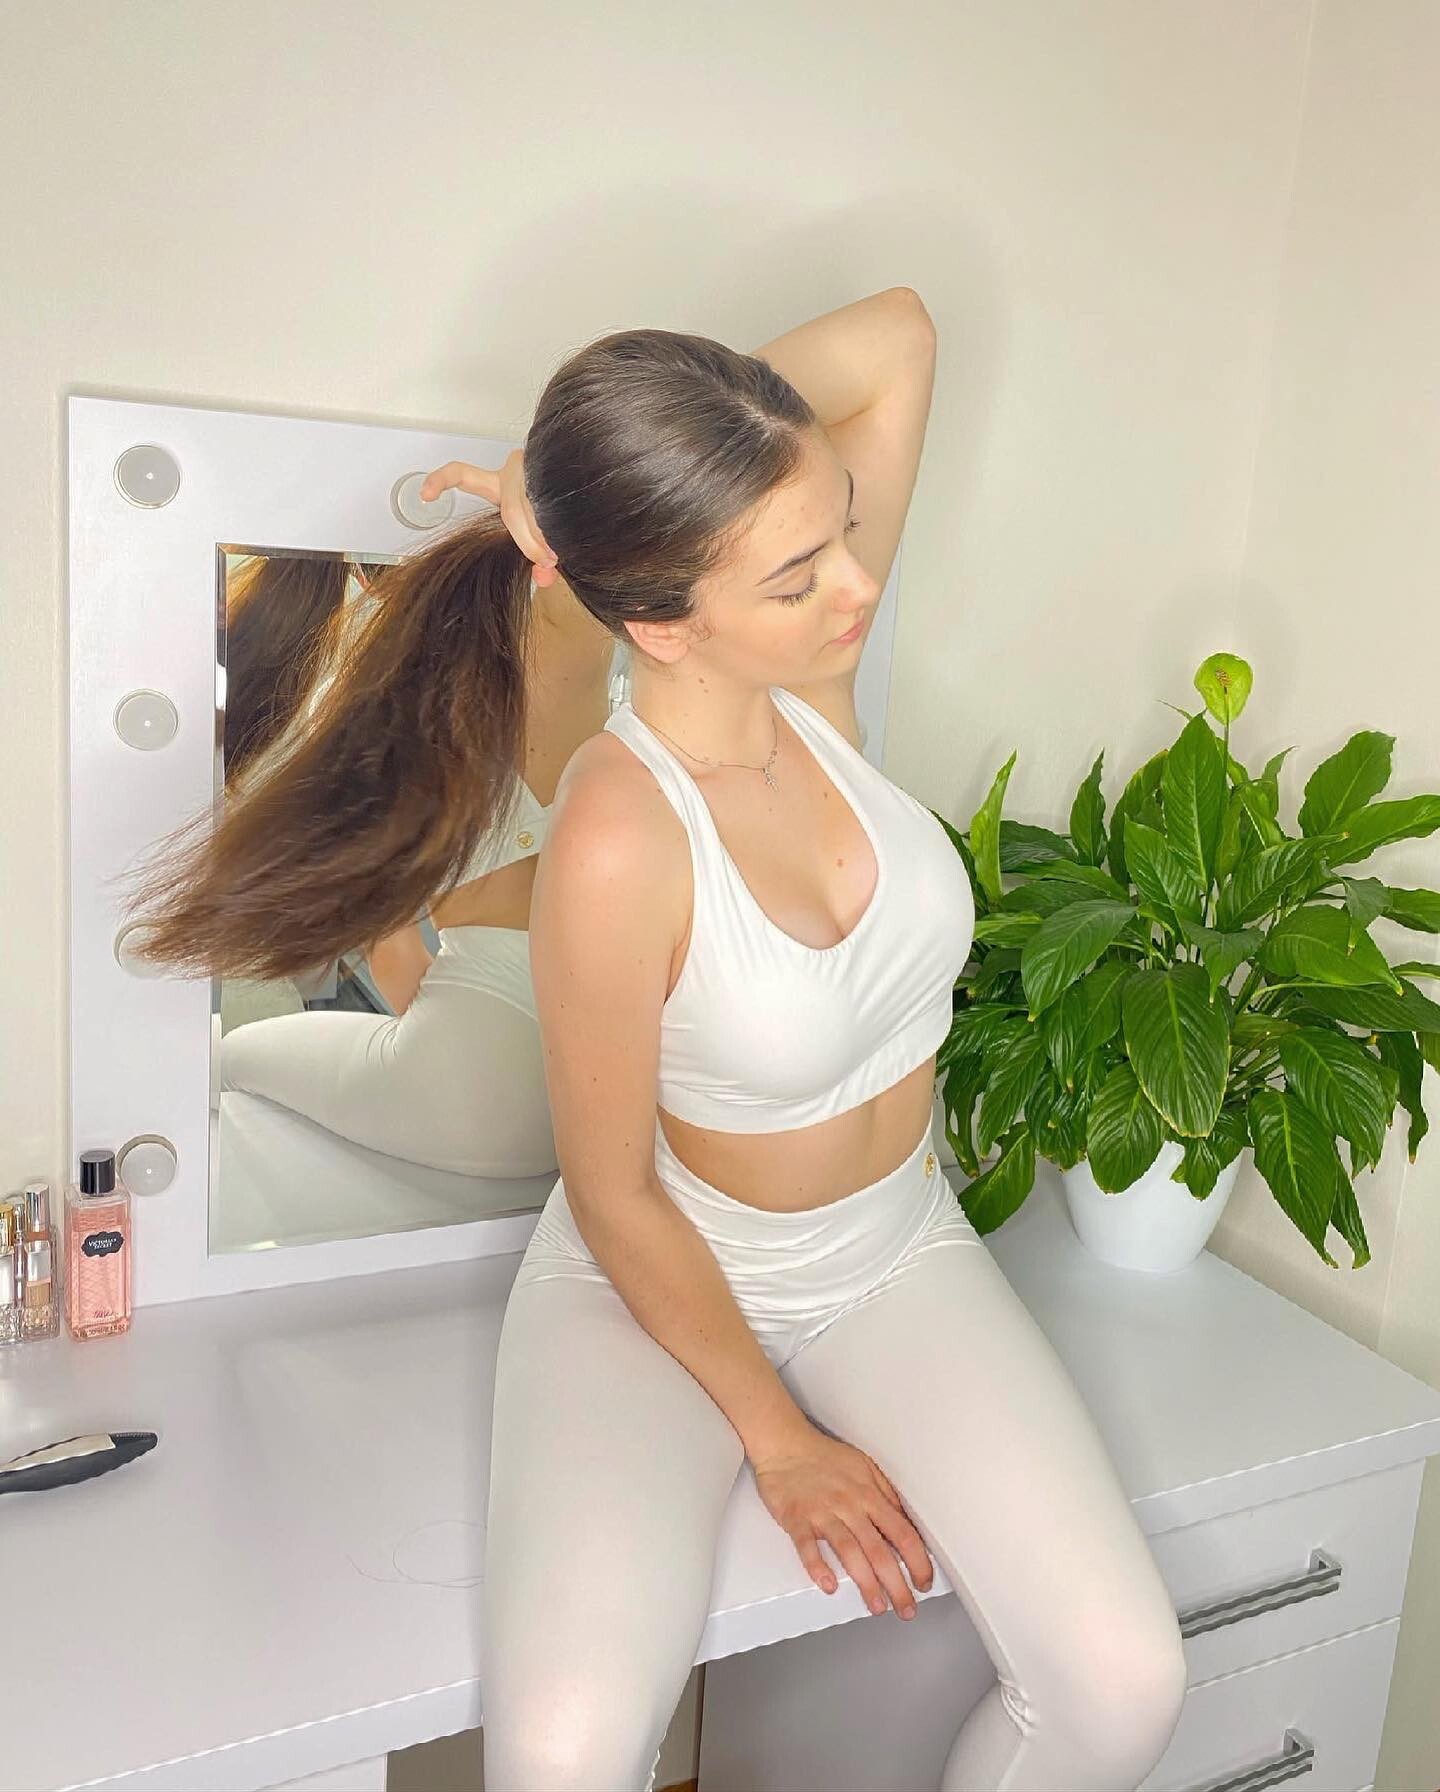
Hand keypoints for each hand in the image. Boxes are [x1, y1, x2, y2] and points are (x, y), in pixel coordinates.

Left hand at [418, 449, 560, 586]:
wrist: (591, 481)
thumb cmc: (561, 510)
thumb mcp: (538, 538)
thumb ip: (536, 556)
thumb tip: (544, 577)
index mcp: (501, 486)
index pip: (463, 476)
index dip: (441, 482)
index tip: (424, 496)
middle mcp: (513, 474)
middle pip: (510, 509)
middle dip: (525, 536)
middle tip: (543, 558)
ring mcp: (534, 468)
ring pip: (532, 510)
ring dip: (543, 537)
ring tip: (557, 554)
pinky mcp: (556, 465)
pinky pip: (554, 505)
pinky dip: (558, 529)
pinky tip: (567, 540)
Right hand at [751, 1422, 933, 1619]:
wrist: (786, 1444)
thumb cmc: (825, 1458)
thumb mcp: (866, 1468)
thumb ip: (886, 1495)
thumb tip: (907, 1522)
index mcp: (869, 1495)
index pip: (902, 1533)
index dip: (917, 1561)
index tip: (923, 1581)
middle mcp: (849, 1505)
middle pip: (879, 1550)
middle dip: (897, 1585)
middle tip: (906, 1608)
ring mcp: (823, 1512)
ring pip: (849, 1552)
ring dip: (866, 1583)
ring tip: (877, 1606)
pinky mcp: (797, 1518)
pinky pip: (807, 1546)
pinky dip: (818, 1566)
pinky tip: (828, 1584)